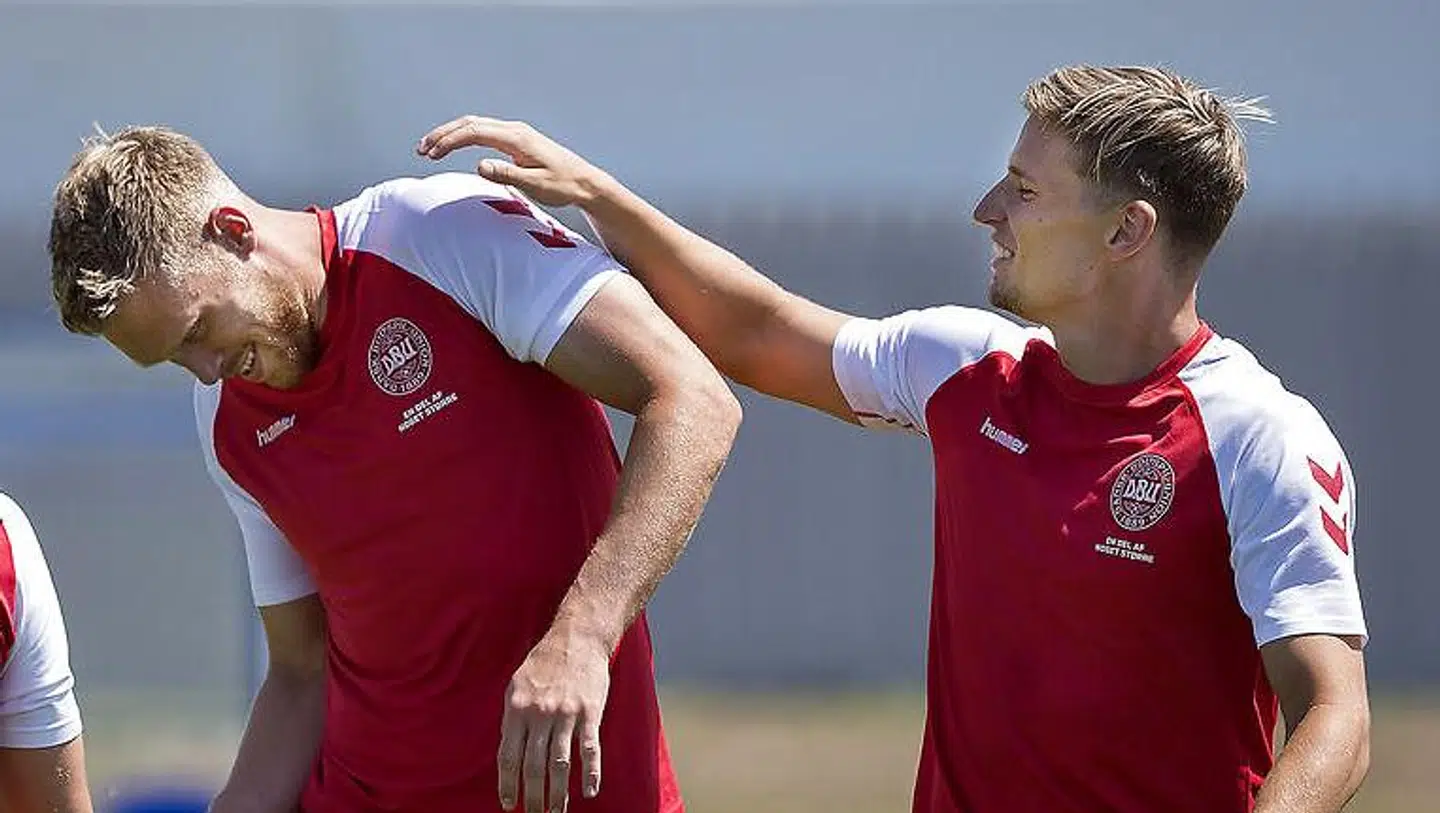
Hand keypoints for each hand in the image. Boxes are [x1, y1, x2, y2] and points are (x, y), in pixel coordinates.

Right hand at [416, 116, 608, 208]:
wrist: (585, 182)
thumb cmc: (563, 186)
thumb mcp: (535, 185)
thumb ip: (507, 174)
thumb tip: (480, 164)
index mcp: (517, 138)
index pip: (475, 132)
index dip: (450, 141)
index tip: (431, 153)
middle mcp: (515, 130)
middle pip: (470, 123)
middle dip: (443, 134)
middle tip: (422, 149)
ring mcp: (516, 134)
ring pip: (476, 126)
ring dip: (451, 134)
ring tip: (430, 149)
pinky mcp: (516, 141)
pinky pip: (484, 132)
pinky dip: (464, 137)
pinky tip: (453, 146)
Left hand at [498, 628, 611, 812]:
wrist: (578, 637)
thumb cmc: (544, 662)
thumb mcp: (517, 684)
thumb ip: (512, 717)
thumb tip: (507, 751)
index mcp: (516, 709)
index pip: (508, 757)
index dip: (507, 785)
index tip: (509, 805)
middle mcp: (539, 714)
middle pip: (533, 767)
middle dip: (533, 797)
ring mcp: (566, 714)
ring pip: (560, 764)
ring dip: (558, 794)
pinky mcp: (590, 712)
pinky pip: (590, 749)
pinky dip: (591, 774)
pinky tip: (590, 792)